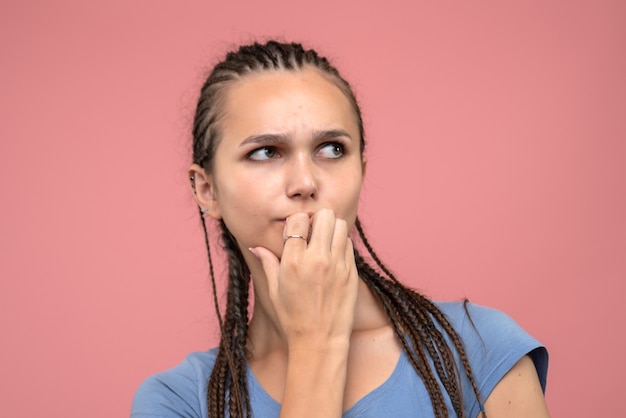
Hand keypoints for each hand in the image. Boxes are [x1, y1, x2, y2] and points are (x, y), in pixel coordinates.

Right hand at [251, 209, 358, 351]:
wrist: (320, 340)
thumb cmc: (293, 317)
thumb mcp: (274, 290)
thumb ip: (268, 263)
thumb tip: (255, 246)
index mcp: (293, 261)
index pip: (298, 219)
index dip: (296, 222)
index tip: (296, 232)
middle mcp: (317, 258)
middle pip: (324, 215)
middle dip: (317, 219)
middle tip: (313, 232)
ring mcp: (337, 264)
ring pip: (341, 225)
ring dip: (332, 229)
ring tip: (325, 242)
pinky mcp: (351, 272)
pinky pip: (349, 244)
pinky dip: (342, 243)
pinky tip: (334, 256)